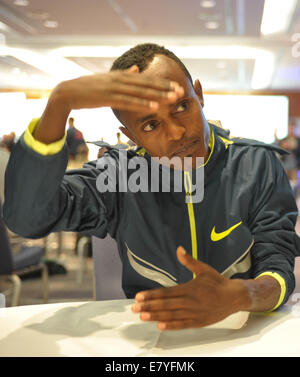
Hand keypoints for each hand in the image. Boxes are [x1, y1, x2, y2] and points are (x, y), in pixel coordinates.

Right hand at [56, 65, 184, 111]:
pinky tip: (154, 107)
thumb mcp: (108, 79)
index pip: (145, 79)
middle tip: (181, 92)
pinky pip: (128, 102)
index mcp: (121, 76)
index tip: (176, 87)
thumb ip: (123, 75)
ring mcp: (114, 88)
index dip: (162, 83)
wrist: (68, 92)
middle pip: (146, 84)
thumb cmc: (89, 88)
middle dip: (164, 89)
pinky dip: (142, 104)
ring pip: (140, 92)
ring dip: (157, 96)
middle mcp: (120, 80)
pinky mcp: (108, 98)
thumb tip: (136, 69)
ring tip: (173, 99)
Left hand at [132, 246, 248, 329]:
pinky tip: (160, 326)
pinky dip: (171, 326)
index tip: (139, 297)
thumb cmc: (217, 282)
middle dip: (148, 306)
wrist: (234, 297)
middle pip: (165, 305)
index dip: (151, 295)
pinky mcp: (198, 322)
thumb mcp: (203, 269)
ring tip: (142, 316)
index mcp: (189, 288)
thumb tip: (179, 249)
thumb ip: (189, 261)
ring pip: (171, 315)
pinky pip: (182, 325)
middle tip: (134, 308)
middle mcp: (190, 302)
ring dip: (156, 316)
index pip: (166, 292)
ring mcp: (194, 313)